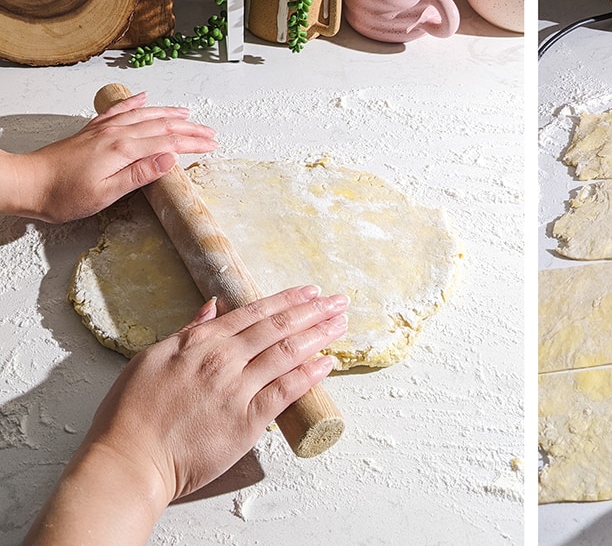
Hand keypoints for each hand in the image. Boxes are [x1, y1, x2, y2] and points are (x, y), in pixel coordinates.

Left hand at [0, 92, 215, 222]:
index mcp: (122, 149)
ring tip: (187, 113)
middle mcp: (115, 134)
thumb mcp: (106, 193)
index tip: (212, 144)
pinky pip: (119, 110)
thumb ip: (140, 174)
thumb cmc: (63, 194)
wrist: (28, 182)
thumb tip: (170, 158)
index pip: (168, 141)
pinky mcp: (92, 131)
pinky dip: (135, 102)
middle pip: (161, 124)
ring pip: (143, 114)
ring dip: (169, 112)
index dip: (193, 142)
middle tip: (210, 132)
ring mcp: (103, 130)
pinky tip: (144, 98)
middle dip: (189, 127)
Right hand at [26, 286, 347, 544]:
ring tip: (340, 325)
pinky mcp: (247, 420)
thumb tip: (212, 305)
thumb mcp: (152, 358)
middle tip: (338, 302)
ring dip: (319, 336)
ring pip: (287, 353)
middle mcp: (222, 359)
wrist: (129, 460)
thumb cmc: (131, 414)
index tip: (310, 292)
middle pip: (278, 328)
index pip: (253, 313)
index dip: (286, 300)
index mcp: (199, 342)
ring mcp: (237, 389)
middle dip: (313, 312)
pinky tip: (327, 363)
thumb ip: (188, 331)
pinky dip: (310, 374)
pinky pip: (286, 390)